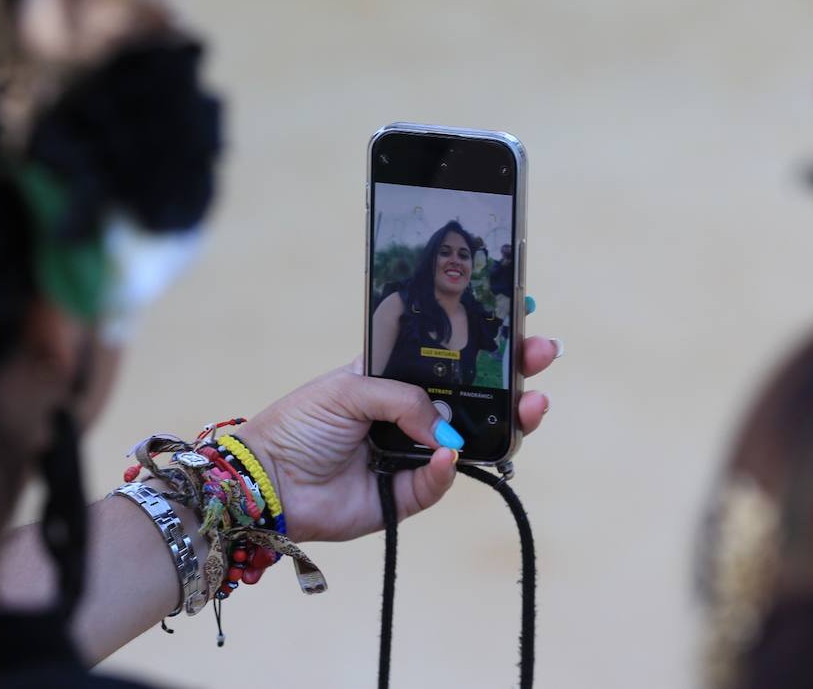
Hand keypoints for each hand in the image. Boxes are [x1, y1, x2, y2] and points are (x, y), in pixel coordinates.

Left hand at [237, 336, 558, 542]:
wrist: (268, 481)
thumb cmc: (299, 423)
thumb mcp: (348, 389)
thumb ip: (402, 397)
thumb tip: (445, 426)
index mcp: (395, 376)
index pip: (450, 355)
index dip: (485, 340)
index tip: (522, 318)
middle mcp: (411, 413)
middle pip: (475, 395)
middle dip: (513, 377)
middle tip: (544, 357)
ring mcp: (415, 452)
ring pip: (473, 438)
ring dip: (506, 422)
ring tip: (530, 405)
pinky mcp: (408, 493)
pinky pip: (442, 480)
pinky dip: (449, 466)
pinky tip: (450, 450)